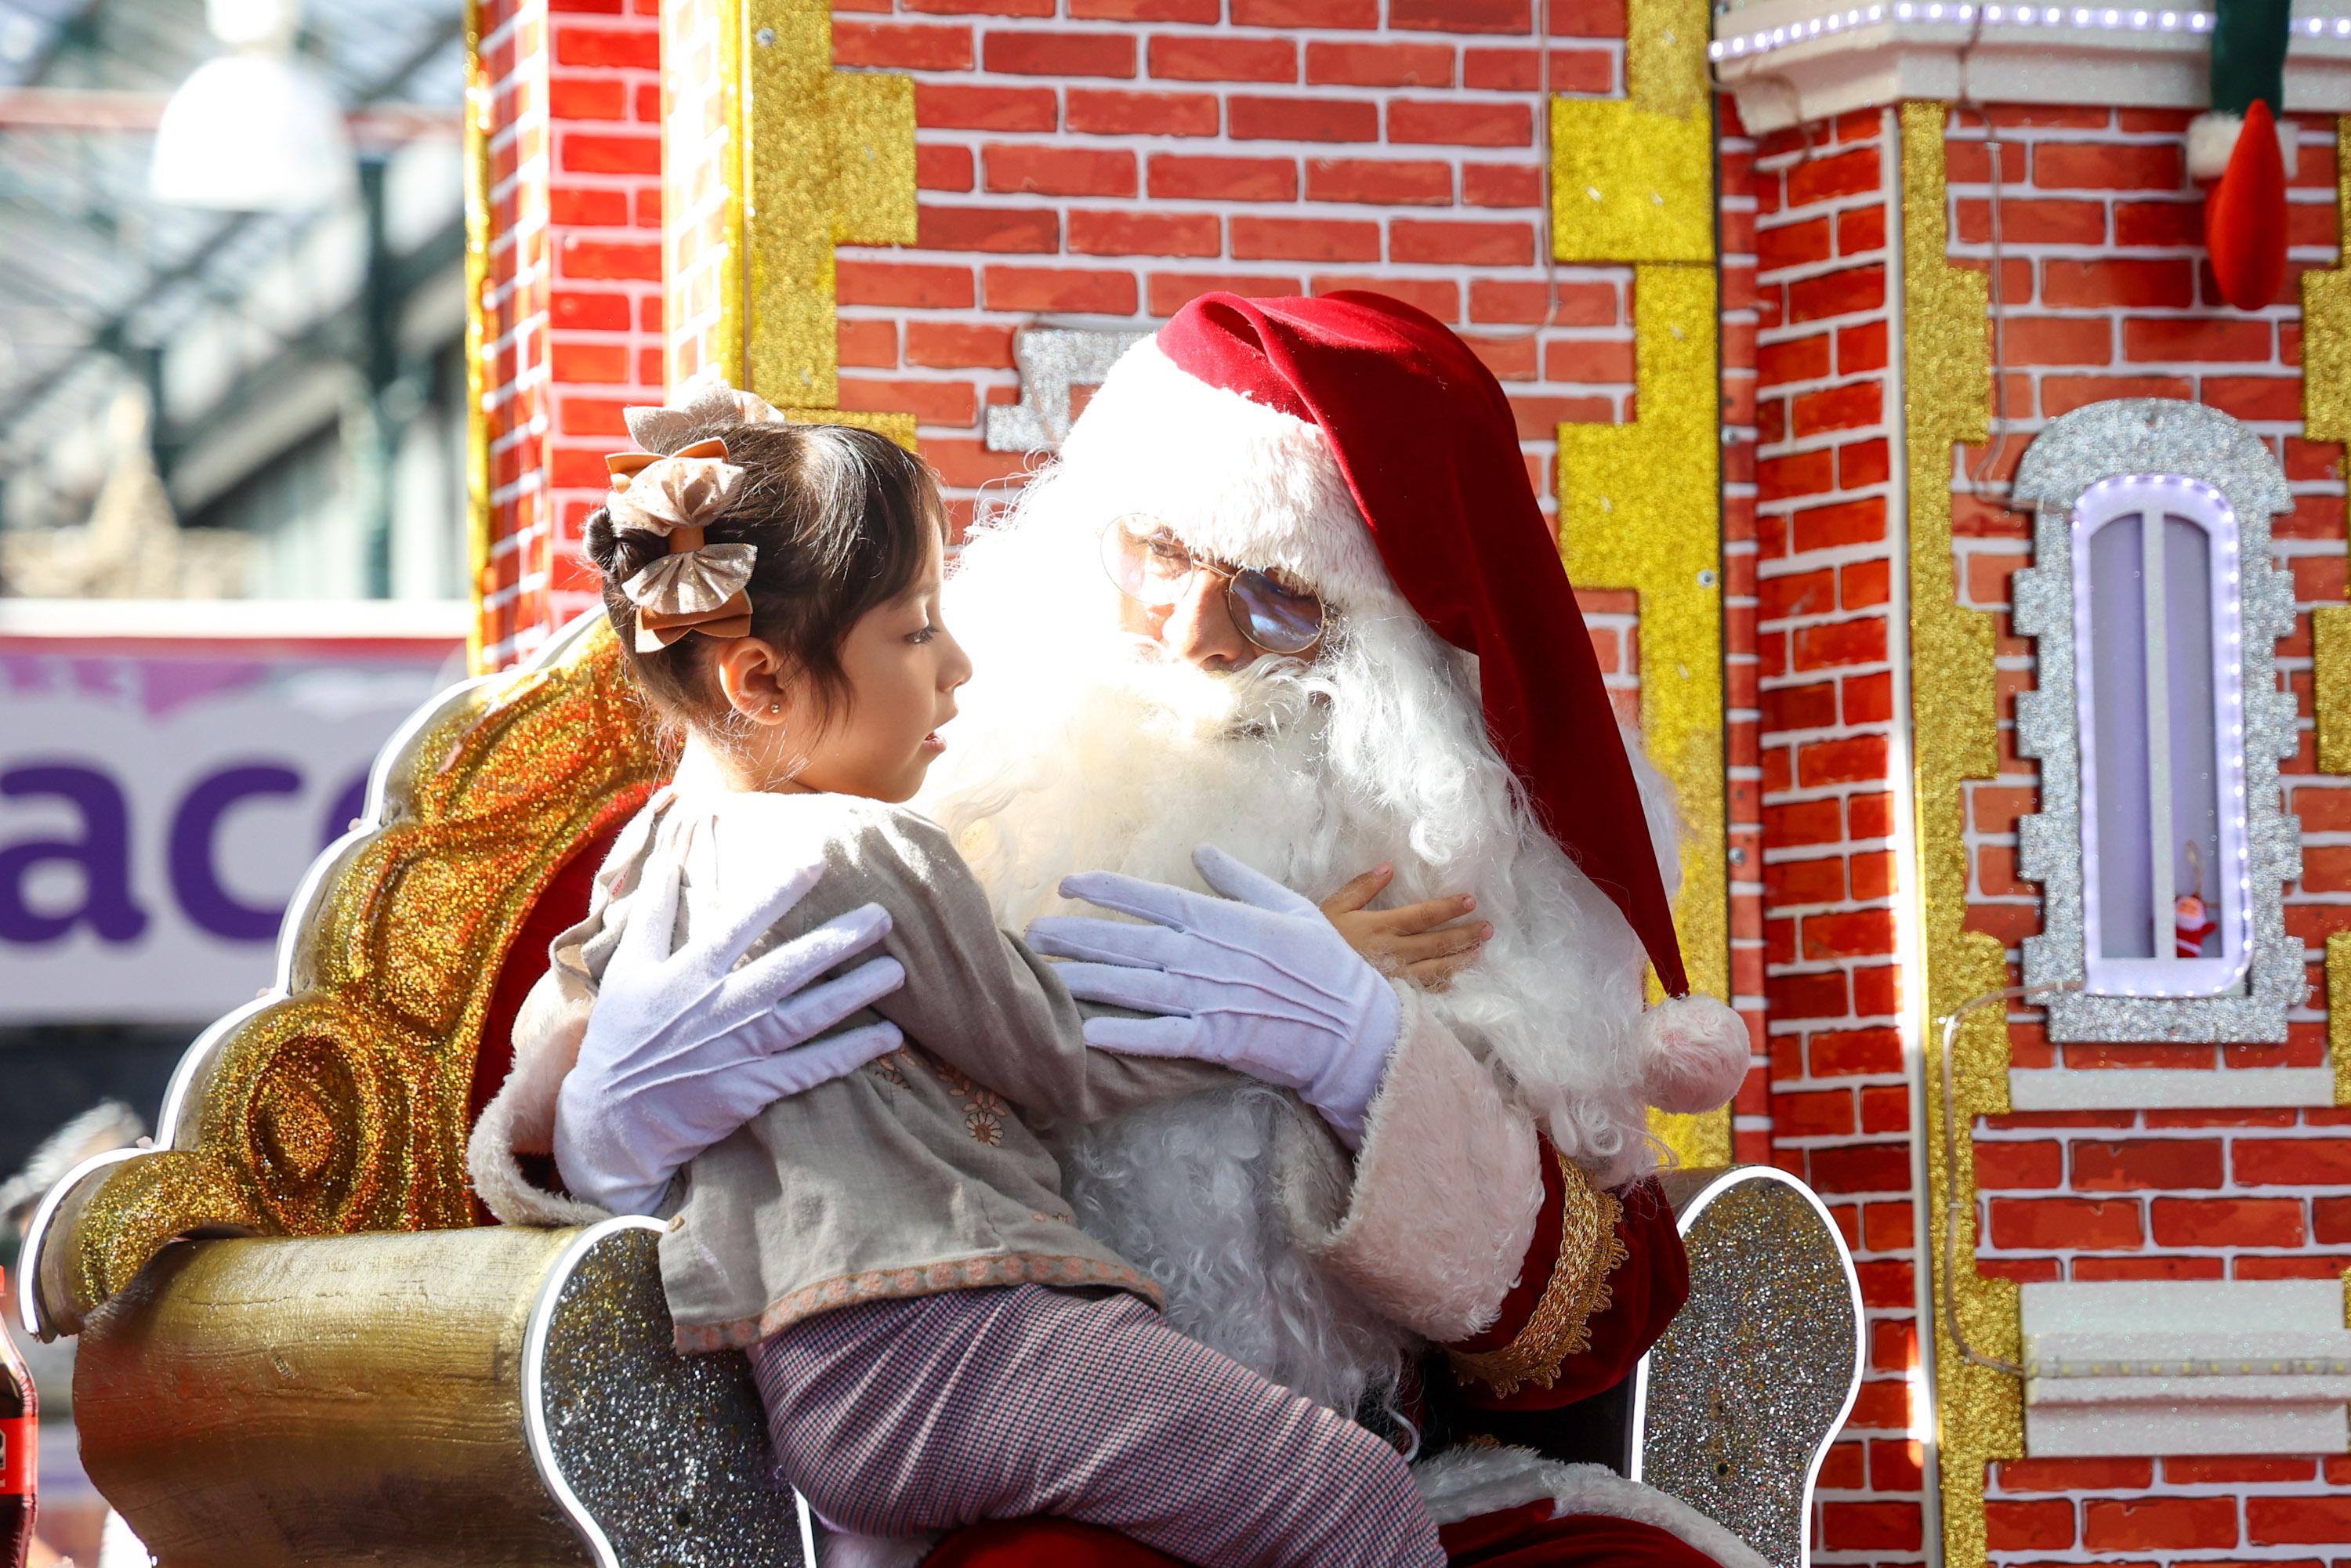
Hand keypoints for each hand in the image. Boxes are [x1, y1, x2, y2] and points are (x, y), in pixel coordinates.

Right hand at [556, 856, 907, 1213]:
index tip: (817, 864)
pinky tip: (888, 1037)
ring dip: (856, 992)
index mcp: (688, 975)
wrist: (613, 1123)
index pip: (739, 923)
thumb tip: (668, 861)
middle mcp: (720, 1009)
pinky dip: (851, 1053)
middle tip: (884, 916)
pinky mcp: (754, 1090)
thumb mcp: (627, 970)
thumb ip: (652, 914)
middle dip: (839, 941)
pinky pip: (812, 1068)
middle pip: (789, 968)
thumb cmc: (621, 1038)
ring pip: (810, 1016)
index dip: (779, 892)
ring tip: (897, 970)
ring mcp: (741, 1051)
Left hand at [1026, 845, 1401, 1147]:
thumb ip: (1239, 880)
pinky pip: (1162, 1037)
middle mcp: (1210, 957)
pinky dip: (1126, 1035)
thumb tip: (1202, 851)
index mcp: (1226, 921)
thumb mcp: (1289, 906)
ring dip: (1087, 979)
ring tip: (1045, 973)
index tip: (1066, 884)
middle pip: (1132, 942)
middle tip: (1032, 933)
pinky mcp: (1217, 1040)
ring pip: (1136, 986)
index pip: (1155, 898)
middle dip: (1079, 935)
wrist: (1354, 1028)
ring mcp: (1211, 999)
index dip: (1108, 890)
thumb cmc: (1325, 964)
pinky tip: (1088, 1032)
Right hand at [1320, 864, 1491, 989]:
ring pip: (1438, 968)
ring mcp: (1396, 979)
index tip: (1471, 901)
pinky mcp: (1392, 998)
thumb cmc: (1315, 944)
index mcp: (1382, 927)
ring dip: (1461, 959)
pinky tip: (1454, 981)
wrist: (1305, 985)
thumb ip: (1361, 888)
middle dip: (1466, 934)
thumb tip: (1388, 867)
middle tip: (1488, 928)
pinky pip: (1424, 992)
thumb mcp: (1332, 908)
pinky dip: (1441, 986)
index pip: (1425, 915)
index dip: (1449, 908)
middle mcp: (1396, 953)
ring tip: (1479, 951)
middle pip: (1439, 943)